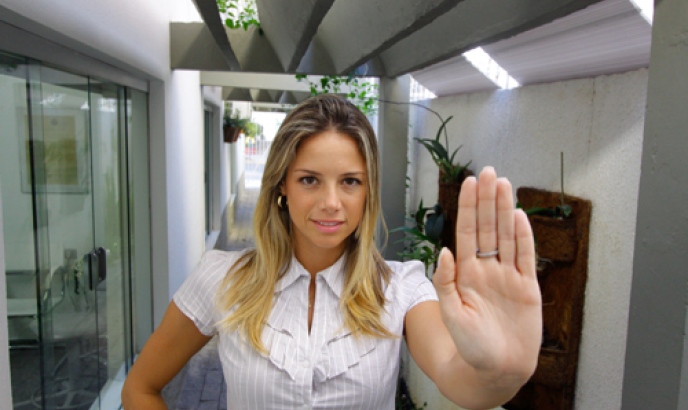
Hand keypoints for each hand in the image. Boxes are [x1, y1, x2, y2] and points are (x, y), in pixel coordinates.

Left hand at [432, 166, 541, 378]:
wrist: (497, 369)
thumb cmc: (470, 345)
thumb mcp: (452, 313)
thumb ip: (446, 282)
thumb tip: (443, 250)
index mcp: (466, 273)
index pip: (467, 232)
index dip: (469, 207)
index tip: (469, 182)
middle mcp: (486, 269)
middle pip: (488, 227)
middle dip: (487, 199)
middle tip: (488, 172)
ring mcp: (507, 276)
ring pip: (507, 236)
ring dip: (505, 209)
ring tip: (503, 184)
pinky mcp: (526, 287)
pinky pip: (526, 257)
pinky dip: (524, 236)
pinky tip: (519, 215)